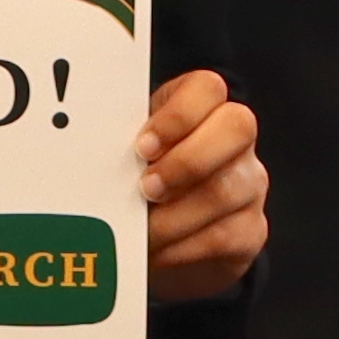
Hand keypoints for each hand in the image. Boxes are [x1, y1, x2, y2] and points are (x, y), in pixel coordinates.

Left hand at [138, 66, 266, 299]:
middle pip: (237, 126)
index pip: (208, 87)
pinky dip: (182, 247)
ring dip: (175, 214)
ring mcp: (249, 182)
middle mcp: (234, 138)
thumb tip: (86, 148)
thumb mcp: (130, 153)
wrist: (167, 239)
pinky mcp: (251, 229)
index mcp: (200, 106)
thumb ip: (120, 143)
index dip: (178, 114)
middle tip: (145, 188)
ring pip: (226, 189)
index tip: (142, 146)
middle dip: (186, 161)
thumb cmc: (140, 178)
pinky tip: (156, 251)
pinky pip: (224, 236)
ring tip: (141, 229)